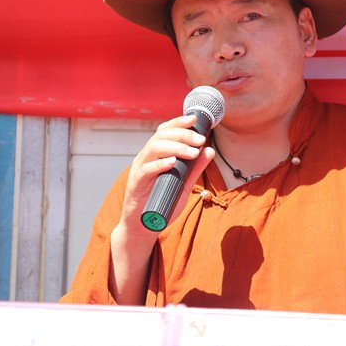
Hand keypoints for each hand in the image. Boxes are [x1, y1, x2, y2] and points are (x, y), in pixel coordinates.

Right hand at [119, 114, 214, 238]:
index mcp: (156, 154)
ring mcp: (139, 169)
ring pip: (154, 148)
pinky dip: (159, 164)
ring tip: (193, 152)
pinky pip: (146, 170)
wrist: (143, 226)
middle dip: (183, 135)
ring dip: (176, 147)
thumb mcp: (183, 184)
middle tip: (200, 140)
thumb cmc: (162, 202)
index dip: (179, 122)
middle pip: (161, 136)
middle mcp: (146, 157)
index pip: (165, 131)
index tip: (195, 120)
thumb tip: (209, 151)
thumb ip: (194, 168)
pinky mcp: (136, 183)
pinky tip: (172, 162)